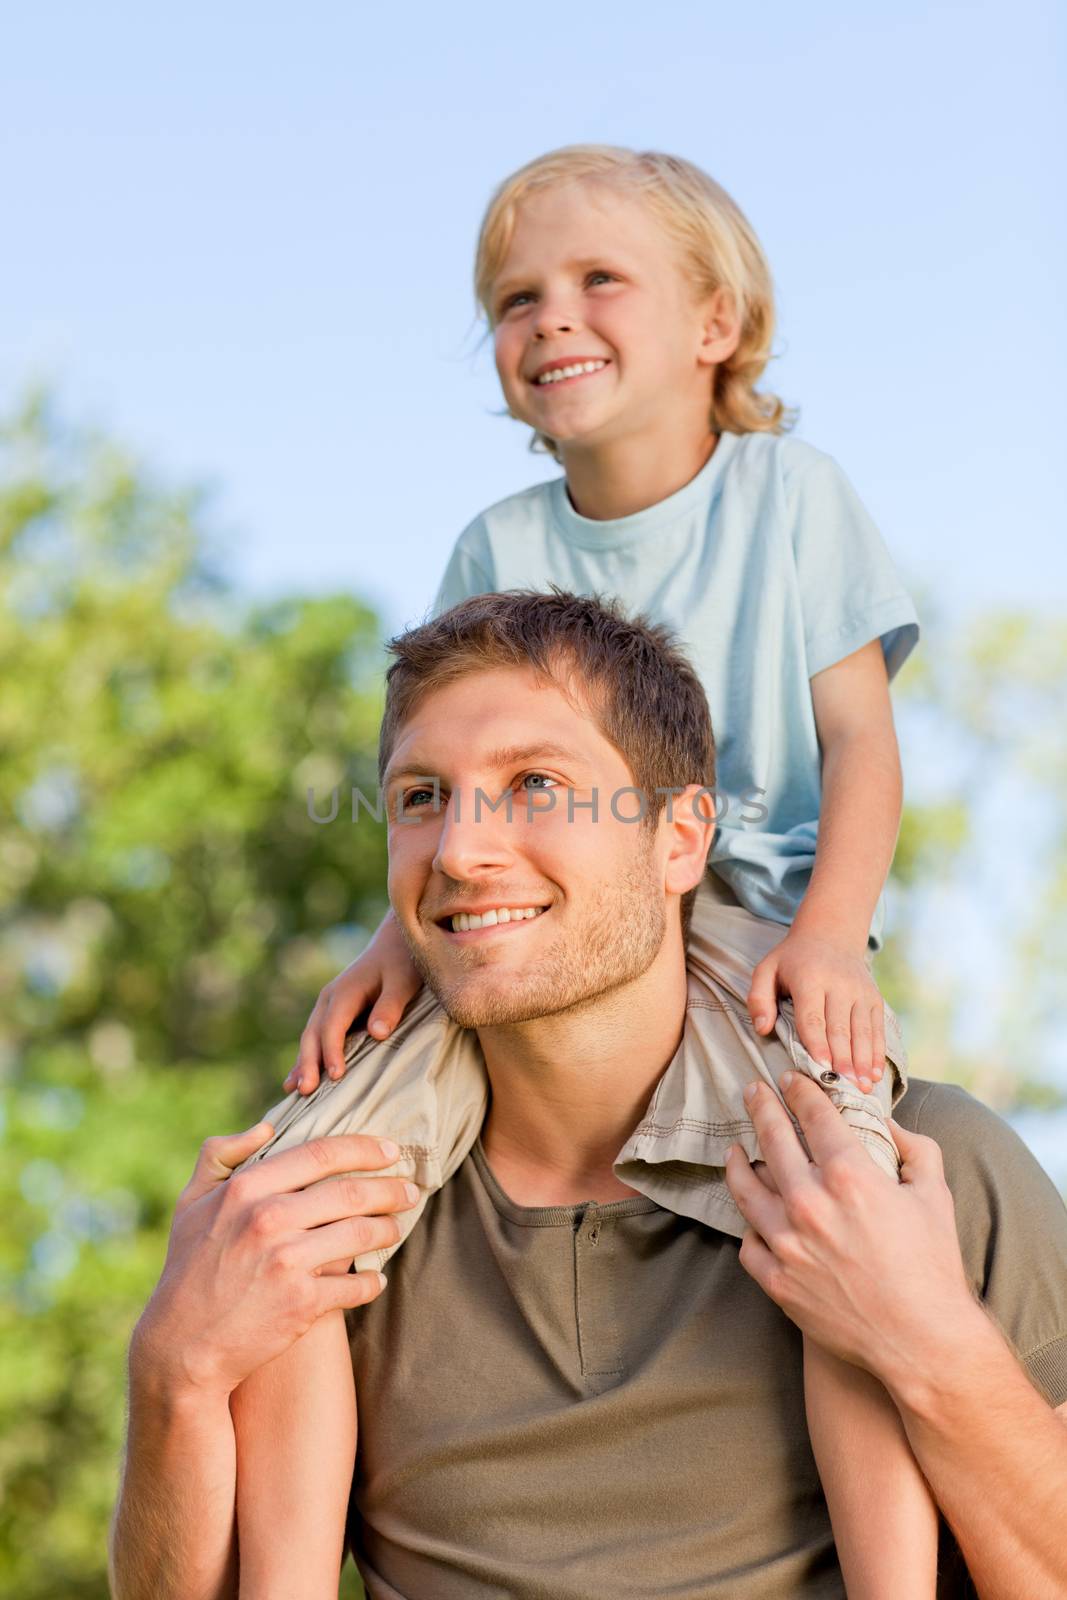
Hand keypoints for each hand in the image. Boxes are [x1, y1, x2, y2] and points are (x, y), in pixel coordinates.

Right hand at [132, 1121, 419, 1399]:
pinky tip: (376, 1278)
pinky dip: (372, 1281)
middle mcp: (269, 1219)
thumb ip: (221, 1155)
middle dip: (390, 1189)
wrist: (180, 1345)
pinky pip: (355, 1285)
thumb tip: (266, 1127)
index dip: (364, 1148)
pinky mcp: (302, 1303)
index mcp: (245, 1188)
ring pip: (361, 1235)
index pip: (321, 1154)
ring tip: (396, 1227)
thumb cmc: (187, 1268)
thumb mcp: (190, 1202)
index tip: (390, 1151)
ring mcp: (287, 1262)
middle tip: (409, 1190)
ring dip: (387, 1229)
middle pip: (351, 1192)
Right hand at [284, 909, 423, 1094]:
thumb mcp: (403, 982)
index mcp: (345, 991)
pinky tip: (295, 1079)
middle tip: (305, 1091)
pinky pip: (315, 1038)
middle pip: (314, 1034)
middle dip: (308, 1062)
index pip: (333, 1026)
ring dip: (303, 1063)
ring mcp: (327, 1007)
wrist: (394, 945)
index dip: (332, 1051)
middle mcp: (329, 999)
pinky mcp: (332, 1015)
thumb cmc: (401, 964)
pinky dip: (306, 1058)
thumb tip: (377, 1033)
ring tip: (295, 1091)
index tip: (336, 1075)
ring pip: (310, 1037)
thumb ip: (390, 1007)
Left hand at [724, 1072, 977, 1388]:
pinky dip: (750, 1226)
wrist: (923, 1341)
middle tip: (752, 1091)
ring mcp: (788, 1244)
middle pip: (772, 1139)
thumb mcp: (934, 1194)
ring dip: (738, 1163)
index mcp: (850, 1176)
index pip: (814, 1114)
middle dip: (760, 1107)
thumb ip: (914, 1148)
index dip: (800, 1090)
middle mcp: (810, 1204)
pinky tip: (752, 1215)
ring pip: (746, 1189)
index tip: (789, 1079)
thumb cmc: (933, 1266)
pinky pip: (749, 1244)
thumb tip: (888, 1123)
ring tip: (734, 1150)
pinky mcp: (778, 1282)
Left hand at [747, 929, 885, 1091]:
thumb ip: (759, 998)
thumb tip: (761, 1028)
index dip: (818, 1043)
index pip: (813, 1016)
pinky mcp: (874, 999)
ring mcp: (860, 992)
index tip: (822, 1066)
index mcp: (809, 978)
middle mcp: (839, 984)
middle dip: (843, 1059)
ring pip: (862, 1031)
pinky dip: (877, 1053)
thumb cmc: (792, 960)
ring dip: (863, 1061)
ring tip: (862, 1087)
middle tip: (844, 1086)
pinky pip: (876, 1029)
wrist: (831, 934)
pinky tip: (875, 1074)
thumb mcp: (766, 970)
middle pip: (840, 1027)